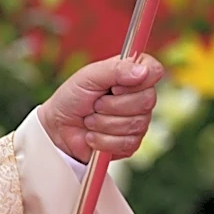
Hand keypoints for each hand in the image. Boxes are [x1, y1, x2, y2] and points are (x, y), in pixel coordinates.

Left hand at [39, 55, 163, 163]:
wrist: (59, 128)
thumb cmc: (73, 97)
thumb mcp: (89, 76)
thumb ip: (115, 69)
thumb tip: (144, 71)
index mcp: (131, 73)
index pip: (154, 70)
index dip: (137, 80)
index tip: (115, 86)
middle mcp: (139, 96)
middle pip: (147, 100)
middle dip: (113, 105)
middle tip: (95, 103)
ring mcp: (138, 121)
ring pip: (136, 124)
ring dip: (104, 123)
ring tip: (90, 119)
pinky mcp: (131, 143)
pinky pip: (128, 143)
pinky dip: (103, 139)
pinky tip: (92, 135)